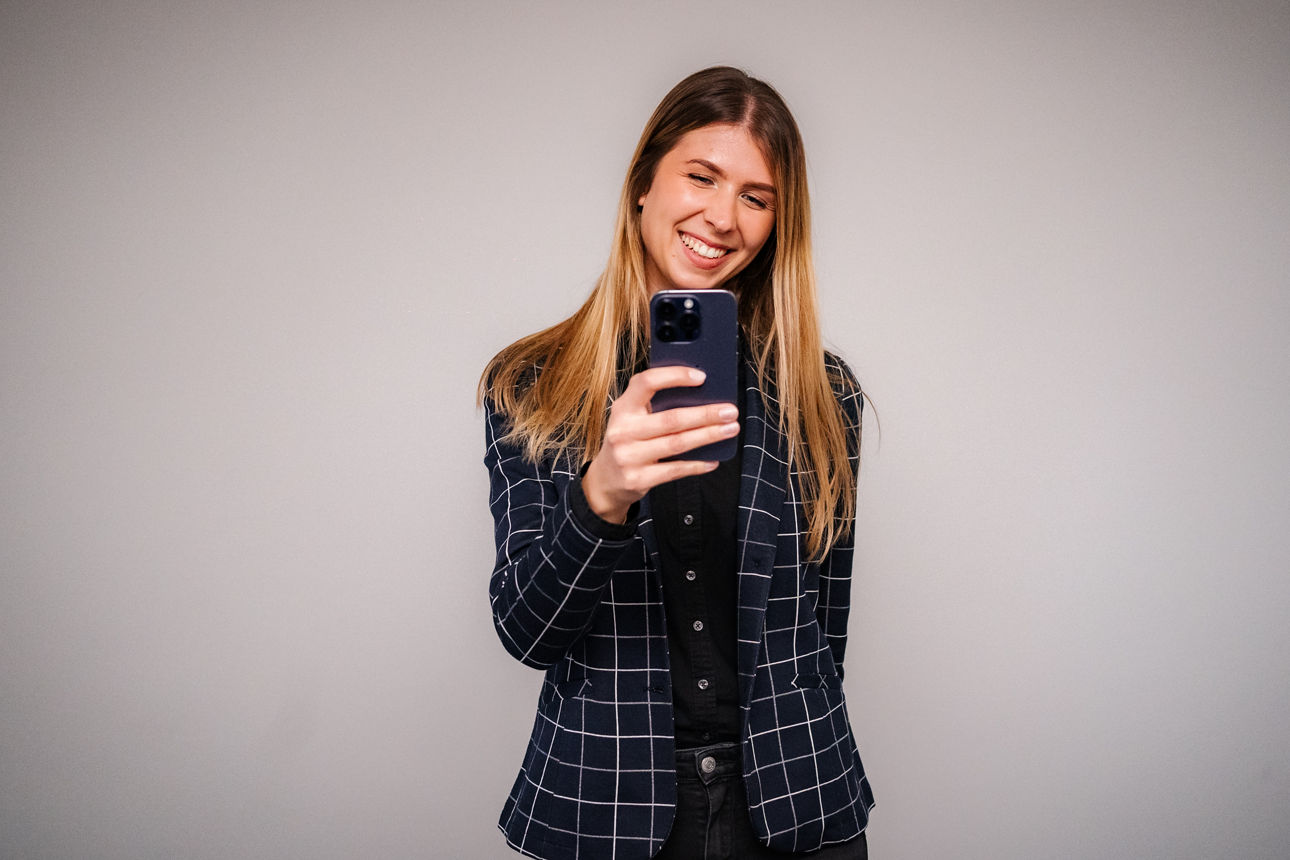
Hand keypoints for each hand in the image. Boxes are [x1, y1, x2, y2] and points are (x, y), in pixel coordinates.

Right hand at [581, 366, 738, 523]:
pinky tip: (713, 459)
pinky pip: (675, 470)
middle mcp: (623, 430)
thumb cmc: (627, 441)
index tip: (701, 377)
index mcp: (623, 408)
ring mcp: (629, 456)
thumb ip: (655, 406)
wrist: (605, 480)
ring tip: (729, 429)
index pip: (646, 382)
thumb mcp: (631, 418)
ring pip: (677, 443)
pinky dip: (697, 464)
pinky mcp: (638, 479)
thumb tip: (700, 396)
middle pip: (671, 418)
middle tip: (730, 411)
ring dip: (708, 436)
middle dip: (706, 414)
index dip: (674, 377)